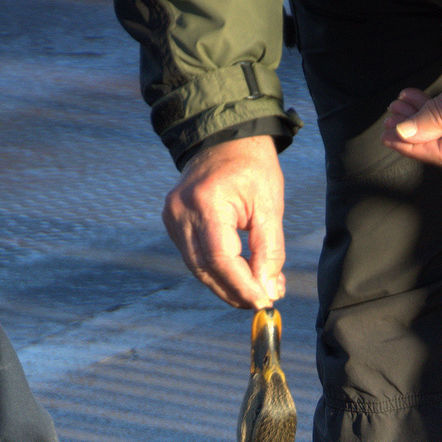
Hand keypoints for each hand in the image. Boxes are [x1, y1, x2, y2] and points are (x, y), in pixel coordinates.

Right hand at [162, 134, 285, 308]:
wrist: (225, 139)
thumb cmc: (252, 167)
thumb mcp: (269, 206)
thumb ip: (270, 251)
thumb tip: (267, 291)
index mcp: (206, 202)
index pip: (220, 259)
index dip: (241, 287)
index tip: (264, 303)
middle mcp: (181, 212)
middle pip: (205, 269)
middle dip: (235, 291)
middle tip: (262, 302)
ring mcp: (172, 218)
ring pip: (198, 268)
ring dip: (226, 285)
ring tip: (255, 290)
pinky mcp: (172, 223)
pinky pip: (194, 257)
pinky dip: (217, 271)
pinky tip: (239, 275)